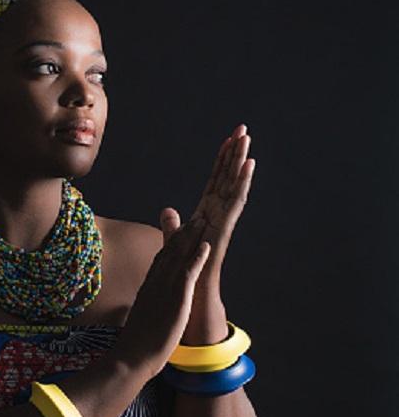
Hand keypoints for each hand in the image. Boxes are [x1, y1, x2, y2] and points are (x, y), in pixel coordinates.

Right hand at [114, 216, 211, 377]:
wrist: (131, 357)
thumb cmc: (133, 345)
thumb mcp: (138, 321)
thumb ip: (142, 311)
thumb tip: (138, 313)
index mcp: (147, 289)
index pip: (160, 261)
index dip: (170, 245)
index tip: (178, 232)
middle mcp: (154, 284)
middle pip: (169, 252)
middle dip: (183, 234)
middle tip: (194, 219)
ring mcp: (164, 290)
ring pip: (179, 257)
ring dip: (192, 238)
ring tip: (202, 223)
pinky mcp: (176, 299)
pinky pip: (188, 273)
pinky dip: (198, 258)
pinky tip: (206, 246)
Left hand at [169, 124, 255, 289]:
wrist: (192, 287)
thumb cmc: (186, 267)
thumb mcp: (175, 239)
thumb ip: (172, 224)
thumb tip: (167, 209)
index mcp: (207, 210)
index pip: (216, 179)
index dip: (221, 159)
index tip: (227, 139)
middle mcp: (218, 210)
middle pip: (228, 175)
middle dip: (235, 152)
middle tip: (242, 129)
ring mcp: (224, 216)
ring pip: (234, 182)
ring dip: (241, 160)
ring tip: (247, 139)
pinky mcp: (226, 225)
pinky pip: (236, 199)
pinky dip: (243, 181)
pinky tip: (249, 164)